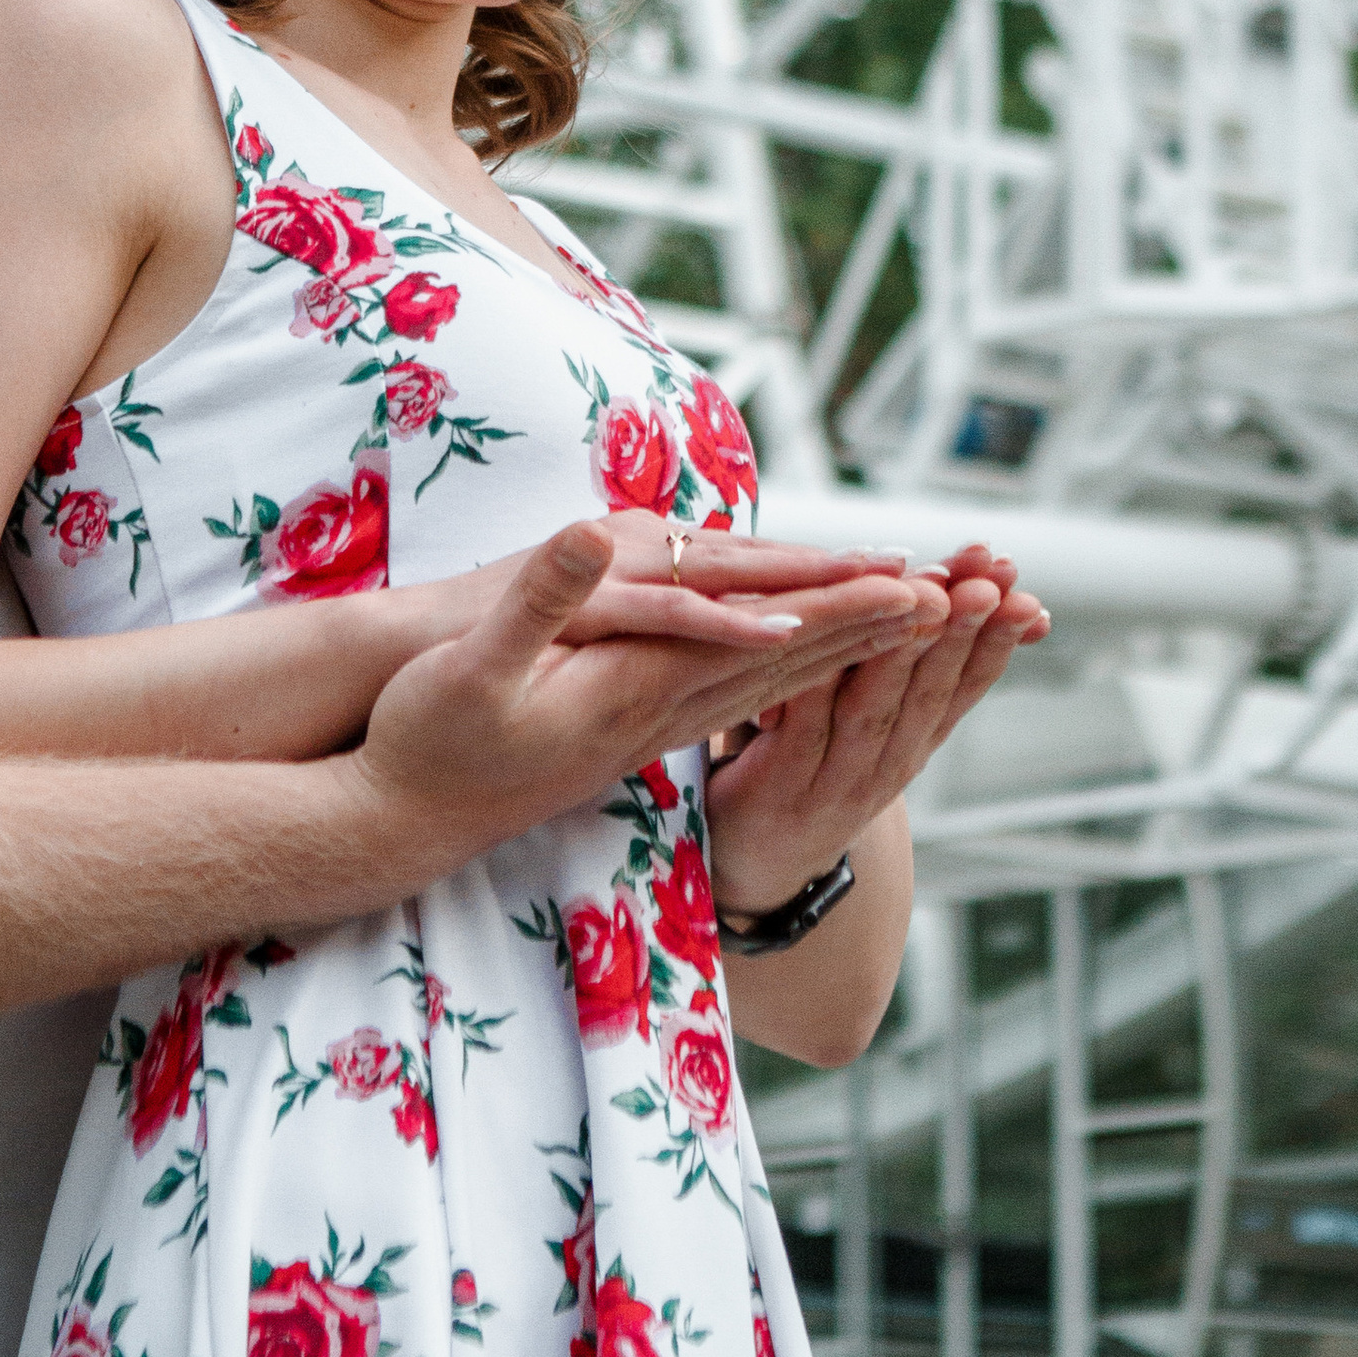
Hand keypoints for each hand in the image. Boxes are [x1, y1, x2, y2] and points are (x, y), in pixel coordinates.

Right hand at [348, 525, 948, 880]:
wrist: (401, 820)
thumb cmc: (427, 738)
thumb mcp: (471, 663)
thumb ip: (538, 599)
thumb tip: (596, 536)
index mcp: (641, 686)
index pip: (764, 642)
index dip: (841, 608)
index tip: (914, 586)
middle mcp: (662, 710)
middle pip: (792, 663)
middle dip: (874, 627)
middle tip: (956, 597)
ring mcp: (650, 727)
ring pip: (772, 684)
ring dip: (845, 649)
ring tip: (907, 621)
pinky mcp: (629, 733)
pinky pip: (729, 700)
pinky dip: (782, 674)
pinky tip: (799, 665)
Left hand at [705, 541, 1047, 916]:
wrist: (761, 857)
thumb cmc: (817, 759)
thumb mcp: (877, 712)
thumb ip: (912, 656)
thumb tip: (959, 589)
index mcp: (917, 739)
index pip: (968, 684)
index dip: (997, 638)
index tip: (1024, 592)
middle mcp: (888, 760)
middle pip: (931, 689)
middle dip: (964, 632)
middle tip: (990, 585)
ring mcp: (837, 775)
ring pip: (876, 705)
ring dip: (906, 651)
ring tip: (932, 599)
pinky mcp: (782, 780)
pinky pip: (803, 722)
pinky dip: (820, 680)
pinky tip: (831, 636)